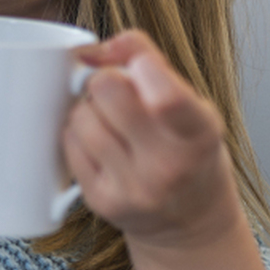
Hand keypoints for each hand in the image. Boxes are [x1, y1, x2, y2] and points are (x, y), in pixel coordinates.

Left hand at [63, 30, 241, 252]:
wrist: (188, 220)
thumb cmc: (187, 149)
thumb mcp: (191, 103)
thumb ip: (148, 60)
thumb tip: (94, 49)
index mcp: (199, 134)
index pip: (167, 98)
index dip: (142, 68)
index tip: (140, 66)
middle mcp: (168, 167)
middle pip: (107, 90)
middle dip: (106, 80)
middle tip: (119, 92)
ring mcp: (132, 188)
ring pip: (81, 116)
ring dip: (89, 109)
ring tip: (112, 122)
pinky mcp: (101, 201)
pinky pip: (69, 144)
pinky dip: (78, 134)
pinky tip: (102, 143)